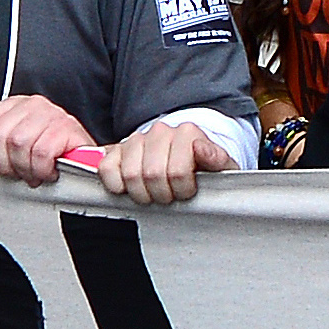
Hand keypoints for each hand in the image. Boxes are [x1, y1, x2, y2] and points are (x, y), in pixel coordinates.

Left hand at [0, 92, 95, 187]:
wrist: (90, 162)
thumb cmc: (52, 157)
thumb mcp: (19, 145)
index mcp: (14, 105)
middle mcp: (31, 104)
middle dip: (5, 164)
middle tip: (19, 172)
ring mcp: (50, 113)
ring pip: (19, 144)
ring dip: (26, 168)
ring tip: (35, 173)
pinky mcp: (67, 127)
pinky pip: (41, 153)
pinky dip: (42, 169)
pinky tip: (48, 172)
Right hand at [94, 116, 236, 206]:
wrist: (187, 163)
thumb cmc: (204, 170)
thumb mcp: (222, 168)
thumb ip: (217, 159)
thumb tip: (200, 148)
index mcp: (187, 133)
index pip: (177, 171)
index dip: (182, 190)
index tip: (187, 193)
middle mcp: (161, 131)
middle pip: (152, 174)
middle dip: (162, 194)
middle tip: (169, 197)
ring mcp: (136, 139)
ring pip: (130, 174)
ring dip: (142, 193)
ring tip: (153, 194)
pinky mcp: (116, 150)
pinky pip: (107, 169)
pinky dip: (116, 185)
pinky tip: (130, 190)